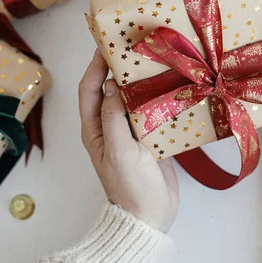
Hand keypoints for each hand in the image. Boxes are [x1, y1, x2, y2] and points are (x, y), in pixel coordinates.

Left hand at [79, 50, 178, 231]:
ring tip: (155, 62)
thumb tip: (111, 86)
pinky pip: (152, 113)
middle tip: (134, 49)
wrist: (150, 216)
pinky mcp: (151, 139)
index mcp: (95, 130)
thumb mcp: (118, 150)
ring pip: (134, 100)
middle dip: (119, 69)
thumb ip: (113, 117)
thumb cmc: (130, 187)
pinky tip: (171, 88)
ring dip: (142, 83)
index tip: (106, 46)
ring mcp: (131, 133)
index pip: (89, 91)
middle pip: (111, 91)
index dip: (94, 67)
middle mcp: (111, 128)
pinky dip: (159, 99)